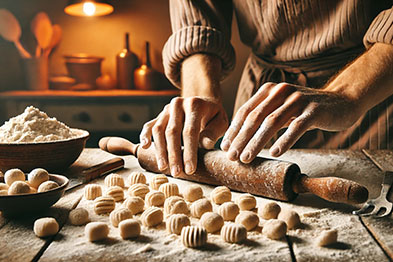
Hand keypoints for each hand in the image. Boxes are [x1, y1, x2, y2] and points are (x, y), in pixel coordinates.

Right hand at [140, 96, 227, 176]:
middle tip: (176, 172)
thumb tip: (205, 145)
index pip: (190, 131)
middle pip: (172, 132)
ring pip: (158, 130)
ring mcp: (166, 109)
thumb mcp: (221, 121)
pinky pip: (149, 125)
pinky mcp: (159, 115)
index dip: (189, 152)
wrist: (203, 101)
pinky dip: (145, 136)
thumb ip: (214, 132)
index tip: (190, 169)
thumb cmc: (213, 116)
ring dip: (160, 150)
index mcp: (194, 105)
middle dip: (174, 155)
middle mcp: (178, 104)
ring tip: (164, 167)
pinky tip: (145, 147)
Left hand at [220, 82, 361, 161]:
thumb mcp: (281, 109)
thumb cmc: (305, 110)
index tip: (225, 148)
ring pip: (271, 122)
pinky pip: (296, 127)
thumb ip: (263, 117)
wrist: (342, 101)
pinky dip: (284, 140)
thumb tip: (239, 140)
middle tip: (231, 157)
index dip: (233, 130)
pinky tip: (274, 152)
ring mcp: (298, 99)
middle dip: (240, 139)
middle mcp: (280, 91)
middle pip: (254, 117)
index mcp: (269, 90)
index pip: (245, 111)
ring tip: (247, 158)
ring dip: (256, 142)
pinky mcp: (314, 110)